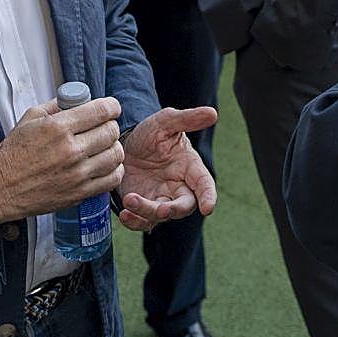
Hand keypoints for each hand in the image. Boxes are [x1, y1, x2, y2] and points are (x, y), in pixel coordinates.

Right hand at [0, 96, 123, 225]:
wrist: (0, 188)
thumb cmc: (13, 154)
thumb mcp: (30, 118)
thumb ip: (56, 106)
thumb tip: (77, 99)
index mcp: (58, 128)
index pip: (101, 111)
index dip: (111, 106)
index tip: (111, 108)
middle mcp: (71, 150)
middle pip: (111, 131)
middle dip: (110, 125)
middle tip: (105, 126)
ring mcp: (77, 173)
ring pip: (115, 154)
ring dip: (114, 147)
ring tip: (105, 146)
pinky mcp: (80, 192)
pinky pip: (112, 179)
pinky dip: (114, 169)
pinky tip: (106, 164)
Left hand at [114, 106, 218, 231]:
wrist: (124, 143)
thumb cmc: (150, 133)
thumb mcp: (166, 122)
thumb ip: (187, 119)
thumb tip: (213, 113)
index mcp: (189, 168)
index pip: (204, 184)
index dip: (208, 196)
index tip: (208, 208)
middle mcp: (178, 187)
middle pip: (184, 206)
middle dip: (174, 210)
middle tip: (161, 210)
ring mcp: (160, 199)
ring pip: (161, 216)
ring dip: (147, 213)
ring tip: (130, 200)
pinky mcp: (142, 208)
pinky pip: (142, 222)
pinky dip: (134, 222)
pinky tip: (124, 214)